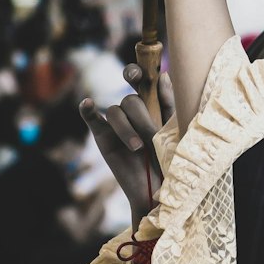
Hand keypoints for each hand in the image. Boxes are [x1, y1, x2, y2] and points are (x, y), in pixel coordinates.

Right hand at [79, 65, 174, 225]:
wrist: (160, 191)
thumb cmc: (172, 159)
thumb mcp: (175, 130)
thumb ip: (168, 104)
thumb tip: (163, 75)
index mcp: (152, 105)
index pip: (140, 80)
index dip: (136, 72)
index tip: (137, 75)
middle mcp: (133, 112)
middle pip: (130, 100)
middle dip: (141, 118)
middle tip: (151, 136)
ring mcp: (117, 124)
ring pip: (115, 111)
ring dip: (126, 129)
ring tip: (138, 148)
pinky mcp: (103, 138)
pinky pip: (92, 119)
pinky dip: (88, 110)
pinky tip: (88, 104)